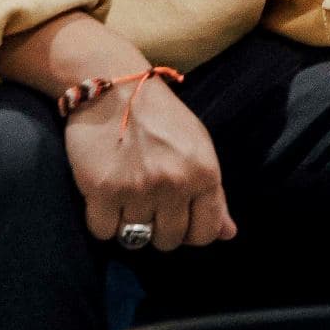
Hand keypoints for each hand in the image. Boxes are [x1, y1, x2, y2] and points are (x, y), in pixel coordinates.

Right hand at [69, 75, 233, 248]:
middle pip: (169, 241)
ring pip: (135, 239)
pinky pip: (103, 231)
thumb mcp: (199, 148)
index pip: (205, 234)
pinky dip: (103, 222)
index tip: (179, 219)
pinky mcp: (102, 190)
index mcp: (204, 173)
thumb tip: (228, 234)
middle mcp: (174, 184)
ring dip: (130, 224)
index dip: (191, 232)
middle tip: (149, 204)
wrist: (115, 88)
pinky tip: (107, 200)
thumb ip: (214, 195)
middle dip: (159, 229)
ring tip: (128, 198)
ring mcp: (137, 189)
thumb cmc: (162, 119)